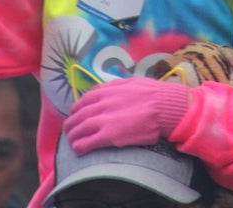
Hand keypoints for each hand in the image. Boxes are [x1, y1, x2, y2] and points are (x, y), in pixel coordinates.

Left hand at [64, 77, 190, 153]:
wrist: (164, 107)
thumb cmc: (153, 94)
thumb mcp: (132, 82)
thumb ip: (116, 85)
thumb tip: (108, 87)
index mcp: (107, 90)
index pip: (84, 100)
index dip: (77, 108)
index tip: (75, 113)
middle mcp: (102, 104)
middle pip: (79, 114)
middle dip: (71, 123)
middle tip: (69, 129)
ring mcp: (104, 120)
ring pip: (80, 128)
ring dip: (73, 136)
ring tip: (71, 141)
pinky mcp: (109, 136)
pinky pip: (88, 142)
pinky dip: (80, 146)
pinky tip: (78, 151)